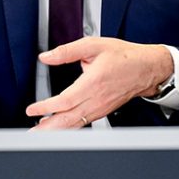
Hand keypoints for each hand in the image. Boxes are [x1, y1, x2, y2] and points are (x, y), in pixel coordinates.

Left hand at [26, 37, 172, 129]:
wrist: (146, 68)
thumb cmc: (123, 56)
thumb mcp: (93, 45)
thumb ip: (67, 51)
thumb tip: (46, 56)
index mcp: (93, 82)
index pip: (65, 100)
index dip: (47, 107)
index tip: (32, 110)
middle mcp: (97, 99)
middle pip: (69, 118)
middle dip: (48, 127)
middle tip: (31, 132)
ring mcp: (101, 107)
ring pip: (76, 123)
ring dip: (57, 130)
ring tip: (40, 133)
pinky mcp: (103, 110)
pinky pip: (84, 122)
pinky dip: (70, 127)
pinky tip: (59, 127)